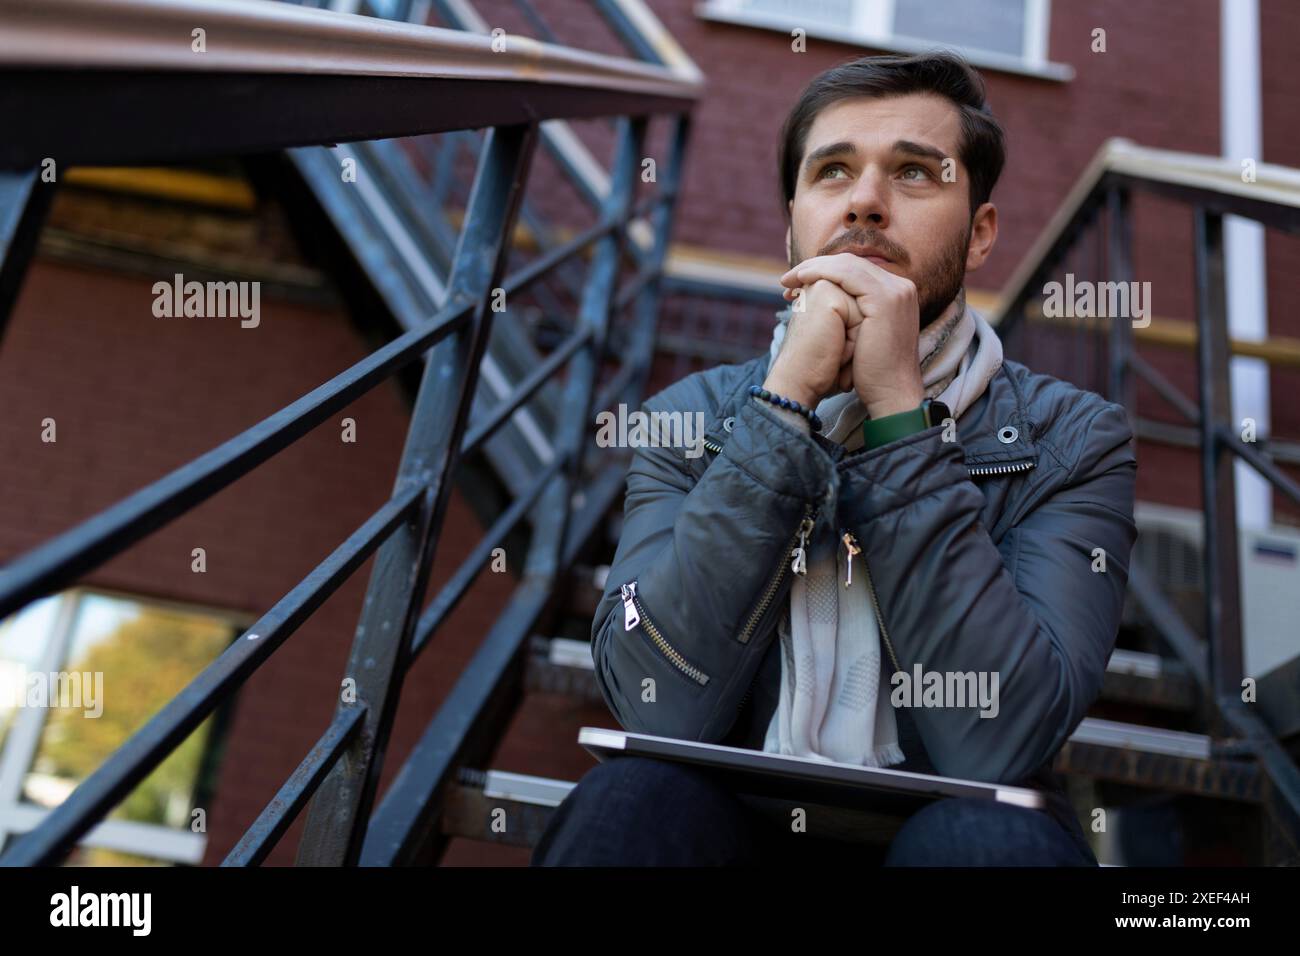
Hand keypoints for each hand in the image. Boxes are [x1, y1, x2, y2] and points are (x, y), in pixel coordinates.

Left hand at [780, 254, 923, 417]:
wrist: (891, 394)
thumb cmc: (872, 373)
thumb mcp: (861, 335)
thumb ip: (851, 314)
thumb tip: (824, 304)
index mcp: (897, 293)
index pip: (856, 270)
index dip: (824, 272)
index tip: (796, 285)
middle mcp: (901, 287)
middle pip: (851, 263)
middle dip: (815, 268)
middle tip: (787, 280)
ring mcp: (896, 291)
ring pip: (846, 265)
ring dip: (813, 269)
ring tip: (788, 281)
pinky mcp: (885, 299)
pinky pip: (847, 275)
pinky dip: (821, 274)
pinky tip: (801, 281)